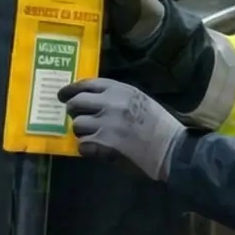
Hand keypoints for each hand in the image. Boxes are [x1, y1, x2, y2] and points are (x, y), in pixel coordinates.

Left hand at [59, 77, 185, 180]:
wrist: (171, 148)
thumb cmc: (159, 125)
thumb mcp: (140, 100)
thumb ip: (117, 98)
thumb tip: (93, 101)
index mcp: (120, 89)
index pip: (87, 83)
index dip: (71, 89)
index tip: (62, 95)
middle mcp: (110, 103)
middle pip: (75, 103)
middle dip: (74, 112)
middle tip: (78, 119)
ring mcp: (105, 123)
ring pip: (77, 125)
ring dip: (82, 132)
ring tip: (93, 137)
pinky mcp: (104, 143)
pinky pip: (82, 145)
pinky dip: (87, 149)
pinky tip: (96, 150)